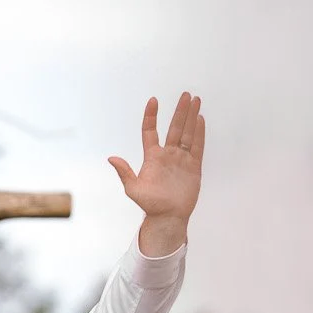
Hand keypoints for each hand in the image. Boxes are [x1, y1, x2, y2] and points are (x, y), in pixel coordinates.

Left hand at [109, 93, 203, 254]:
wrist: (167, 217)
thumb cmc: (150, 205)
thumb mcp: (133, 189)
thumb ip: (125, 172)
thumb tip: (112, 158)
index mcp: (152, 157)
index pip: (150, 131)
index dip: (151, 116)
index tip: (154, 101)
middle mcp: (167, 155)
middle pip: (174, 127)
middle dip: (180, 111)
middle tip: (186, 95)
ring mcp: (181, 159)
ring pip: (187, 133)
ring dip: (191, 117)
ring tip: (195, 100)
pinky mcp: (194, 166)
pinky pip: (197, 146)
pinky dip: (199, 133)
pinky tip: (200, 119)